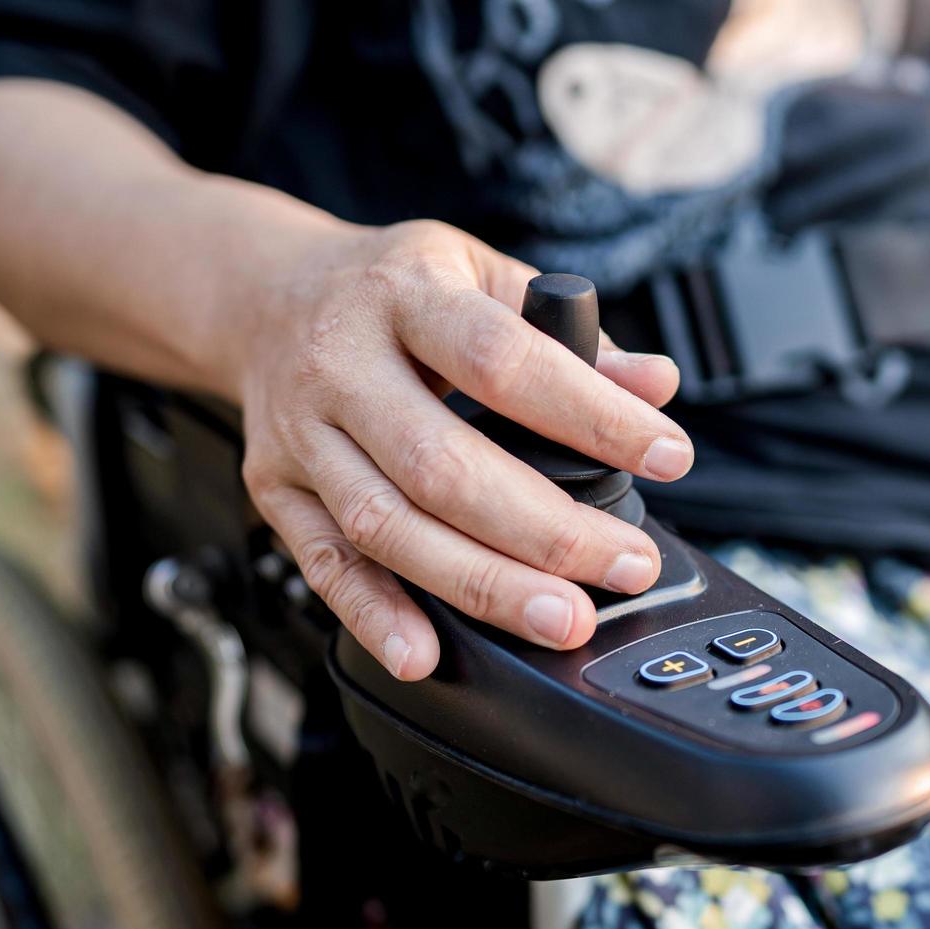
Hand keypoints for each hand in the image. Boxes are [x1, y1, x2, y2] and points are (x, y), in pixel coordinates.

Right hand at [235, 220, 690, 679]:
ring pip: (386, 525)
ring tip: (559, 617)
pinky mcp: (275, 489)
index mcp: (405, 294)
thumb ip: (571, 331)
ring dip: (478, 584)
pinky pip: (322, 564)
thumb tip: (656, 386)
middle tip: (625, 567)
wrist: (263, 296)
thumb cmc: (392, 290)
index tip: (666, 455)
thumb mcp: (481, 274)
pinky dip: (373, 615)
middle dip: (544, 529)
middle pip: (442, 464)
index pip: (502, 361)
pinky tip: (426, 652)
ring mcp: (301, 433)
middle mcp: (341, 364)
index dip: (590, 414)